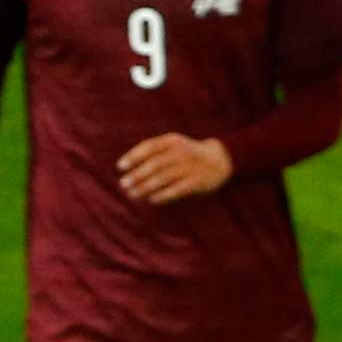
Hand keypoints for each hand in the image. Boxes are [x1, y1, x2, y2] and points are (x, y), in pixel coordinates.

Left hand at [116, 134, 233, 205]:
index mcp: (173, 141)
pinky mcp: (196, 182)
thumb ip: (154, 152)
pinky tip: (151, 200)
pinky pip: (176, 190)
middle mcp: (181, 152)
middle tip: (123, 184)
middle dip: (137, 175)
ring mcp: (189, 167)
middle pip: (155, 164)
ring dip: (145, 187)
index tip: (120, 166)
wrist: (221, 159)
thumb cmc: (188, 154)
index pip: (150, 146)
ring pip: (163, 178)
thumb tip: (127, 168)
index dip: (133, 156)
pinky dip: (162, 195)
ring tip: (132, 194)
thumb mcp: (174, 145)